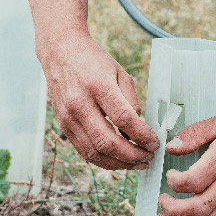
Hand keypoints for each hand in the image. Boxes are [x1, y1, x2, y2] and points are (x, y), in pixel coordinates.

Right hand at [41, 38, 158, 170]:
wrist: (60, 52)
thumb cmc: (93, 61)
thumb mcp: (119, 72)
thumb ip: (131, 100)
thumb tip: (139, 129)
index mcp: (98, 86)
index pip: (124, 119)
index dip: (142, 135)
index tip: (155, 143)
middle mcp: (80, 104)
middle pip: (107, 141)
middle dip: (132, 155)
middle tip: (148, 157)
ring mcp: (68, 117)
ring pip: (94, 152)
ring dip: (119, 163)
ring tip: (137, 163)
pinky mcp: (63, 126)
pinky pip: (84, 151)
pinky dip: (103, 160)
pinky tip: (118, 160)